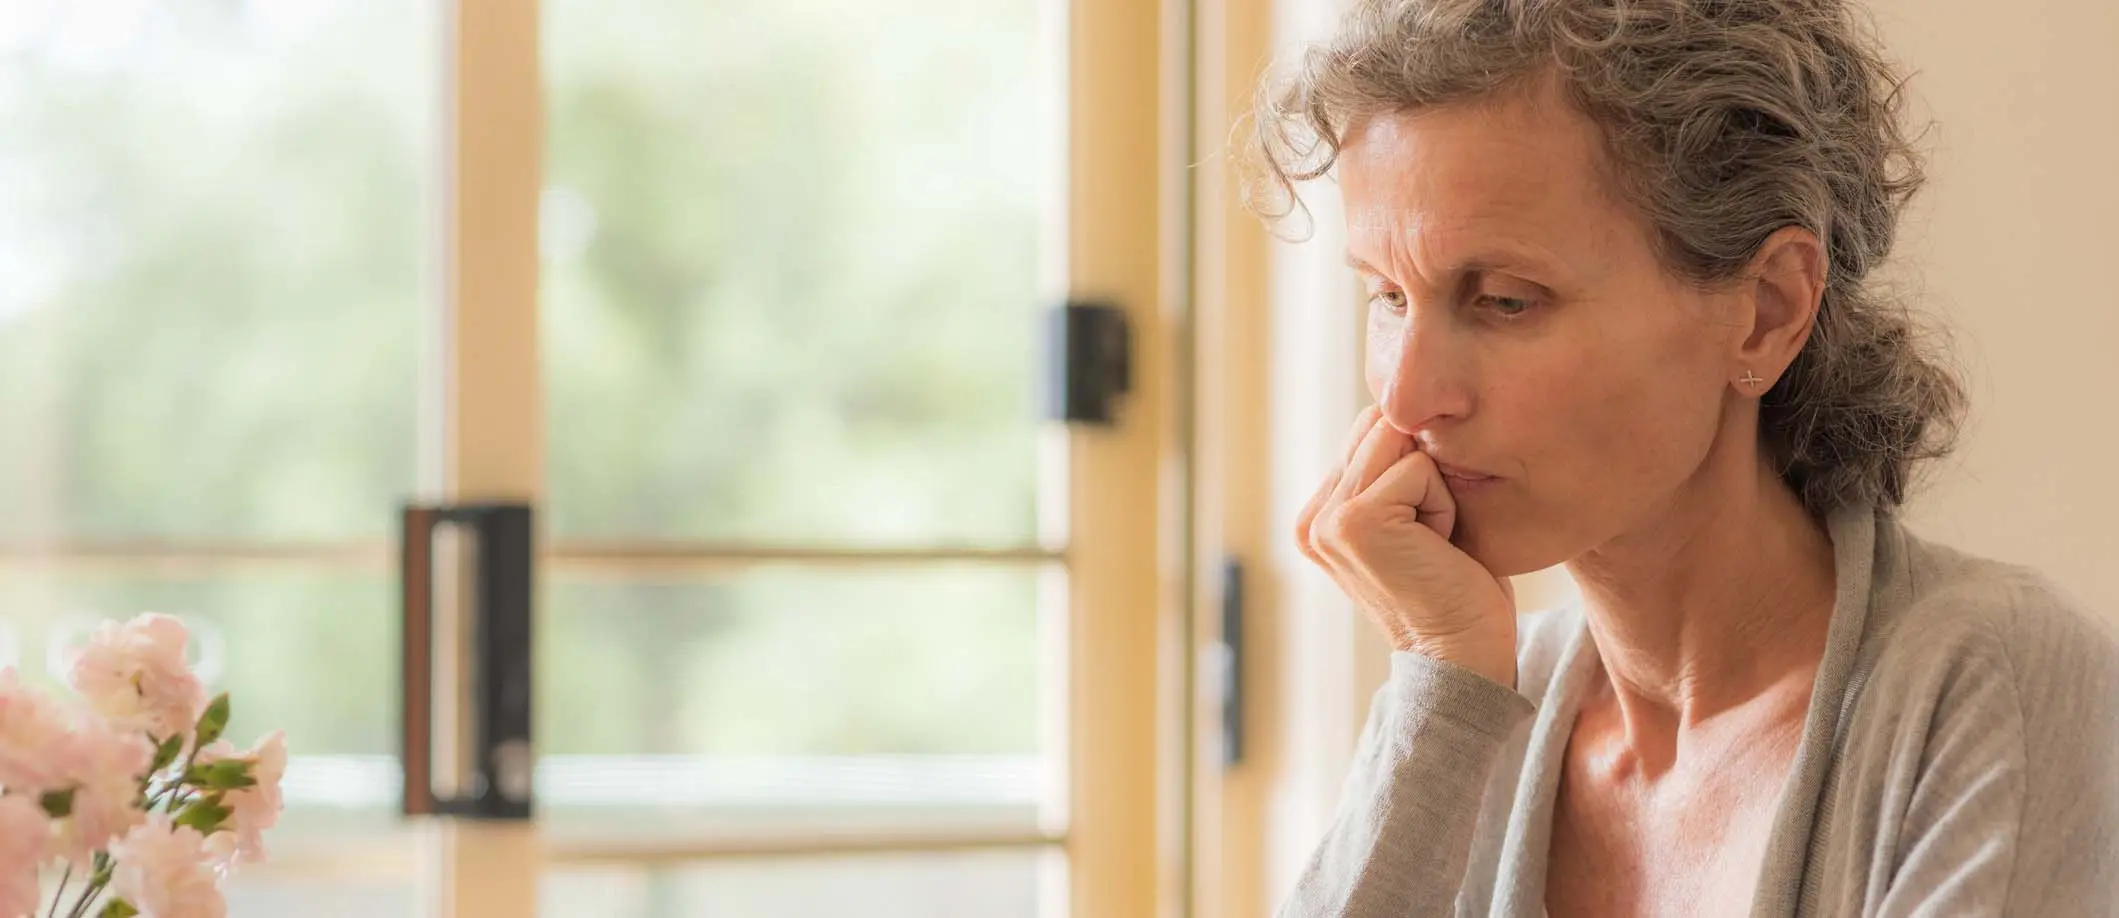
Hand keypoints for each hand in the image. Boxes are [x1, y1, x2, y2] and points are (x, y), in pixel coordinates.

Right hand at [1295, 407, 1519, 687]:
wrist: (1463, 657)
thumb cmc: (1455, 589)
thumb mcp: (1412, 521)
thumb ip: (1389, 473)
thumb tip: (1399, 408)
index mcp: (1317, 517)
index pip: (1368, 431)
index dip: (1415, 467)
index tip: (1422, 533)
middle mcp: (1312, 518)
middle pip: (1380, 427)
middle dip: (1422, 471)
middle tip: (1430, 538)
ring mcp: (1328, 520)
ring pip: (1398, 441)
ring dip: (1434, 487)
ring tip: (1433, 541)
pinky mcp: (1354, 521)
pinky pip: (1418, 467)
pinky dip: (1444, 504)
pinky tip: (1438, 549)